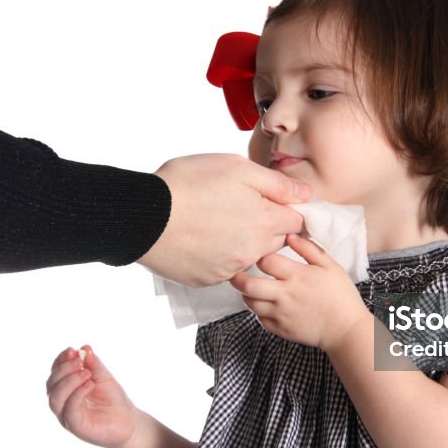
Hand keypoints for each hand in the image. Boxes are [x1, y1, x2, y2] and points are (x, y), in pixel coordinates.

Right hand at [45, 346, 135, 447]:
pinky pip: (69, 409)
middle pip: (51, 384)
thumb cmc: (113, 400)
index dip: (60, 360)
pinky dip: (77, 394)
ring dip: (69, 381)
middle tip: (80, 360)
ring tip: (86, 373)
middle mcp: (63, 402)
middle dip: (64, 369)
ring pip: (55, 397)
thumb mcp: (104, 377)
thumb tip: (85, 348)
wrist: (128, 422)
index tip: (71, 350)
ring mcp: (67, 415)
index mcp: (66, 389)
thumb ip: (94, 364)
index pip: (55, 372)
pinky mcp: (75, 426)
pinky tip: (90, 384)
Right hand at [139, 154, 309, 286]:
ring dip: (244, 242)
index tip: (272, 201)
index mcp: (265, 222)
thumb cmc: (188, 184)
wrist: (143, 216)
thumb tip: (304, 194)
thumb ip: (277, 183)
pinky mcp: (207, 279)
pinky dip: (219, 255)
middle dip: (267, 225)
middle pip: (277, 241)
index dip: (287, 208)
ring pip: (251, 256)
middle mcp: (252, 251)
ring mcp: (230, 269)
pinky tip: (202, 238)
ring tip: (217, 222)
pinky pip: (225, 268)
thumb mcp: (237, 168)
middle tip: (240, 208)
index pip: (298, 221)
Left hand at [230, 234, 370, 351]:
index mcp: (296, 276)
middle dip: (238, 277)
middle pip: (248, 284)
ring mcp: (280, 314)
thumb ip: (309, 249)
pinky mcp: (280, 329)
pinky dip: (259, 311)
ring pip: (250, 303)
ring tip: (251, 289)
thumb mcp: (330, 266)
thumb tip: (290, 236)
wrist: (345, 329)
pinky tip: (266, 305)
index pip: (265, 261)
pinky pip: (260, 319)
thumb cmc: (340, 295)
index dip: (261, 257)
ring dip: (247, 294)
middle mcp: (284, 295)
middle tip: (237, 273)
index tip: (262, 258)